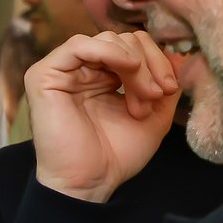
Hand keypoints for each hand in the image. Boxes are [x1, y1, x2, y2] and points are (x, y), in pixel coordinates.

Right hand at [25, 30, 181, 202]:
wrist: (90, 182)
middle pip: (123, 39)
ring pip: (107, 40)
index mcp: (102, 76)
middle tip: (156, 96)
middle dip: (148, 65)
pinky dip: (109, 51)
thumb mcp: (154, 114)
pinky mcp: (44, 76)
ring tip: (140, 101)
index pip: (133, 46)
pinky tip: (127, 68)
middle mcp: (82, 69)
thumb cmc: (116, 155)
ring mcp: (61, 70)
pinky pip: (79, 45)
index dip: (156, 60)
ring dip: (133, 66)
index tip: (169, 89)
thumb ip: (163, 82)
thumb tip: (178, 54)